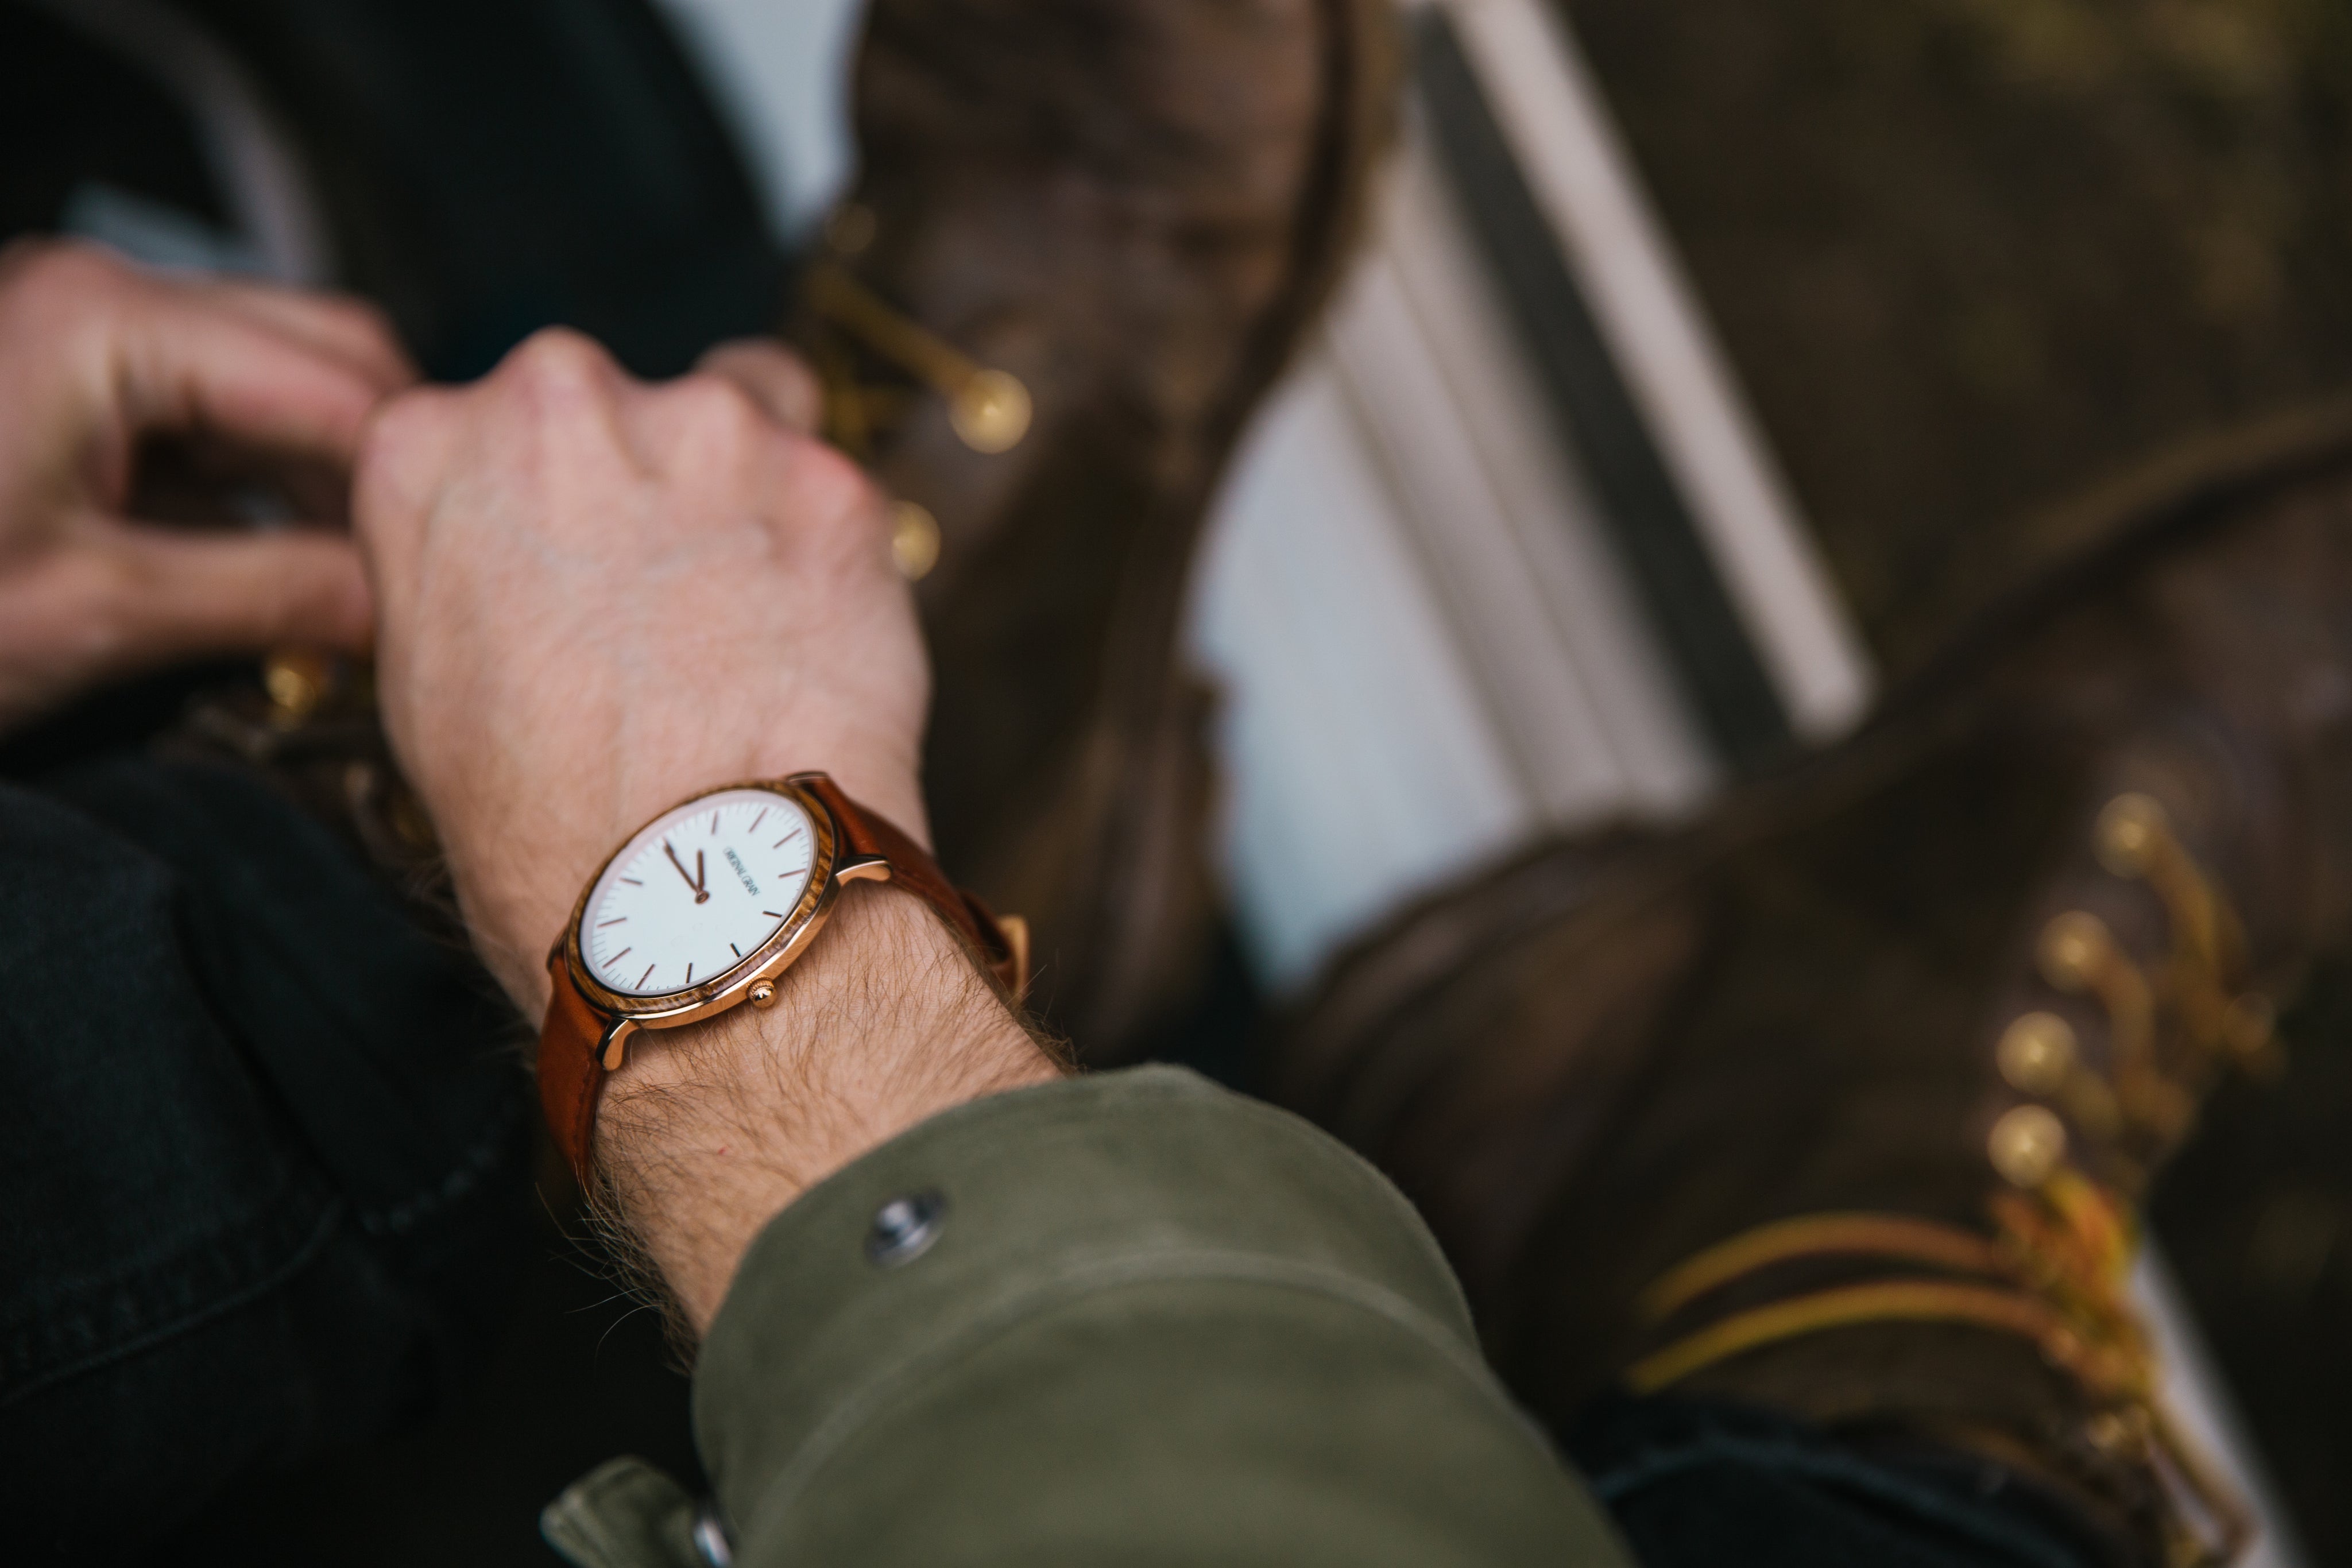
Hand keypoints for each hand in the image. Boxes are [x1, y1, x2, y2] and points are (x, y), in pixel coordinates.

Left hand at [0, 241, 406, 732]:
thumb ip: (275, 595)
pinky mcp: (83, 383)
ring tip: (376, 582)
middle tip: (434, 576)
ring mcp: (92, 333)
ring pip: (288, 379)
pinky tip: (306, 565)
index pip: (339, 386)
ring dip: (338, 478)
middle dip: (391, 466)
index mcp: (110, 325)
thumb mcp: (100, 613)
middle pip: (331, 353)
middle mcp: (107, 298)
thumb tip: (408, 611)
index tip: (462, 579)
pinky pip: (225, 413)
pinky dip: (276, 484)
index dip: (413, 488)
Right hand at [354, 327, 928, 1011]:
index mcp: (427, 448)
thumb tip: (507, 544)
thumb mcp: (425, 684)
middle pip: (615, 400)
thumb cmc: (547, 825)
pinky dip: (829, 533)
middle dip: (646, 479)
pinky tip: (813, 625)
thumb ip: (458, 561)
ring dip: (746, 486)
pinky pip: (835, 472)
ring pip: (741, 404)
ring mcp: (703, 427)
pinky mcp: (828, 476)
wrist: (695, 893)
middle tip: (668, 601)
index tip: (575, 563)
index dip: (549, 501)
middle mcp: (558, 402)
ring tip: (747, 616)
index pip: (490, 422)